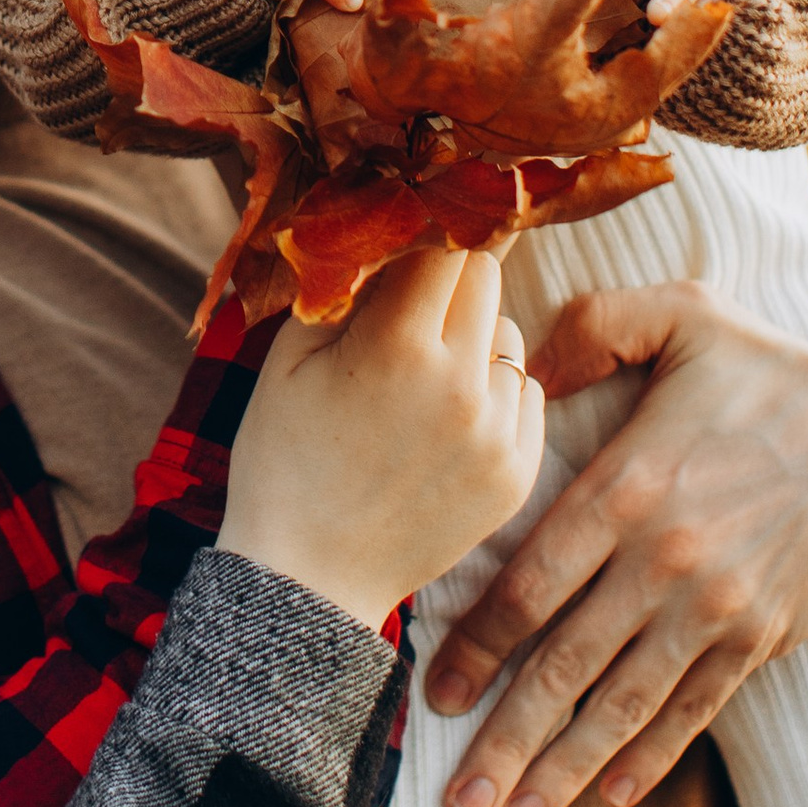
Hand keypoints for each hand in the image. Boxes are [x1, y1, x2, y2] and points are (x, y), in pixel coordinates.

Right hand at [223, 246, 544, 632]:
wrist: (308, 581)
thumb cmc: (283, 460)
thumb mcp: (289, 358)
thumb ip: (340, 286)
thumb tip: (378, 225)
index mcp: (396, 344)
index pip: (443, 241)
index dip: (422, 228)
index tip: (408, 225)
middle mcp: (461, 382)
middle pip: (485, 275)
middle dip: (447, 275)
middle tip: (409, 301)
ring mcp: (497, 432)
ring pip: (508, 333)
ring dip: (472, 335)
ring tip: (421, 375)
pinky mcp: (518, 473)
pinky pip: (524, 392)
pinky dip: (492, 391)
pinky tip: (445, 418)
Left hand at [422, 280, 807, 806]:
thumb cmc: (769, 370)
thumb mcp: (681, 315)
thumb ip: (592, 327)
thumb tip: (516, 362)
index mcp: (630, 488)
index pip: (532, 584)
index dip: (477, 645)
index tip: (434, 691)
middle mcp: (666, 562)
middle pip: (565, 667)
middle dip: (505, 739)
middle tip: (457, 800)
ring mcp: (716, 610)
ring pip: (623, 706)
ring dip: (564, 770)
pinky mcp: (760, 639)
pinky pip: (694, 711)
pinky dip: (650, 756)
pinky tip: (609, 795)